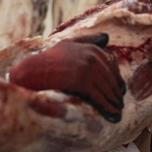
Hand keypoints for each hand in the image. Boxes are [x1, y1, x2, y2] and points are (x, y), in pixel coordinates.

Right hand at [8, 34, 126, 121]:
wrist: (31, 71)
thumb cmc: (47, 60)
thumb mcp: (67, 44)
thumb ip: (87, 40)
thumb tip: (106, 37)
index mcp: (90, 48)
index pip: (111, 65)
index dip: (116, 78)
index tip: (120, 89)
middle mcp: (91, 56)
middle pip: (111, 78)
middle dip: (116, 92)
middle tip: (120, 103)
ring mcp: (87, 68)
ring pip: (106, 88)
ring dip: (114, 101)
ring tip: (118, 111)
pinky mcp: (82, 81)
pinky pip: (98, 96)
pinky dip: (107, 106)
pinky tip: (112, 114)